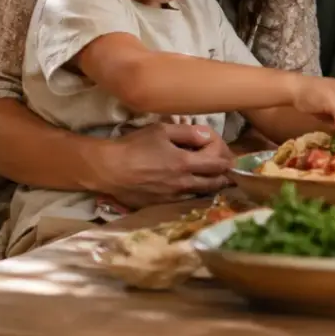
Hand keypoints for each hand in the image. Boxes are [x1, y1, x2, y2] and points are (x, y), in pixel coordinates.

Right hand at [93, 122, 232, 207]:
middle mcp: (183, 183)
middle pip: (215, 182)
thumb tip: (208, 135)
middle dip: (224, 175)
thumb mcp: (162, 130)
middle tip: (226, 169)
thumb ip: (189, 132)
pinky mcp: (161, 204)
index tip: (226, 154)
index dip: (226, 159)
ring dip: (210, 185)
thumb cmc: (135, 146)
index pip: (219, 165)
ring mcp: (172, 196)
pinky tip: (190, 186)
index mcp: (186, 163)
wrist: (108, 170)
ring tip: (213, 178)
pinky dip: (193, 192)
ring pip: (201, 193)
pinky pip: (185, 199)